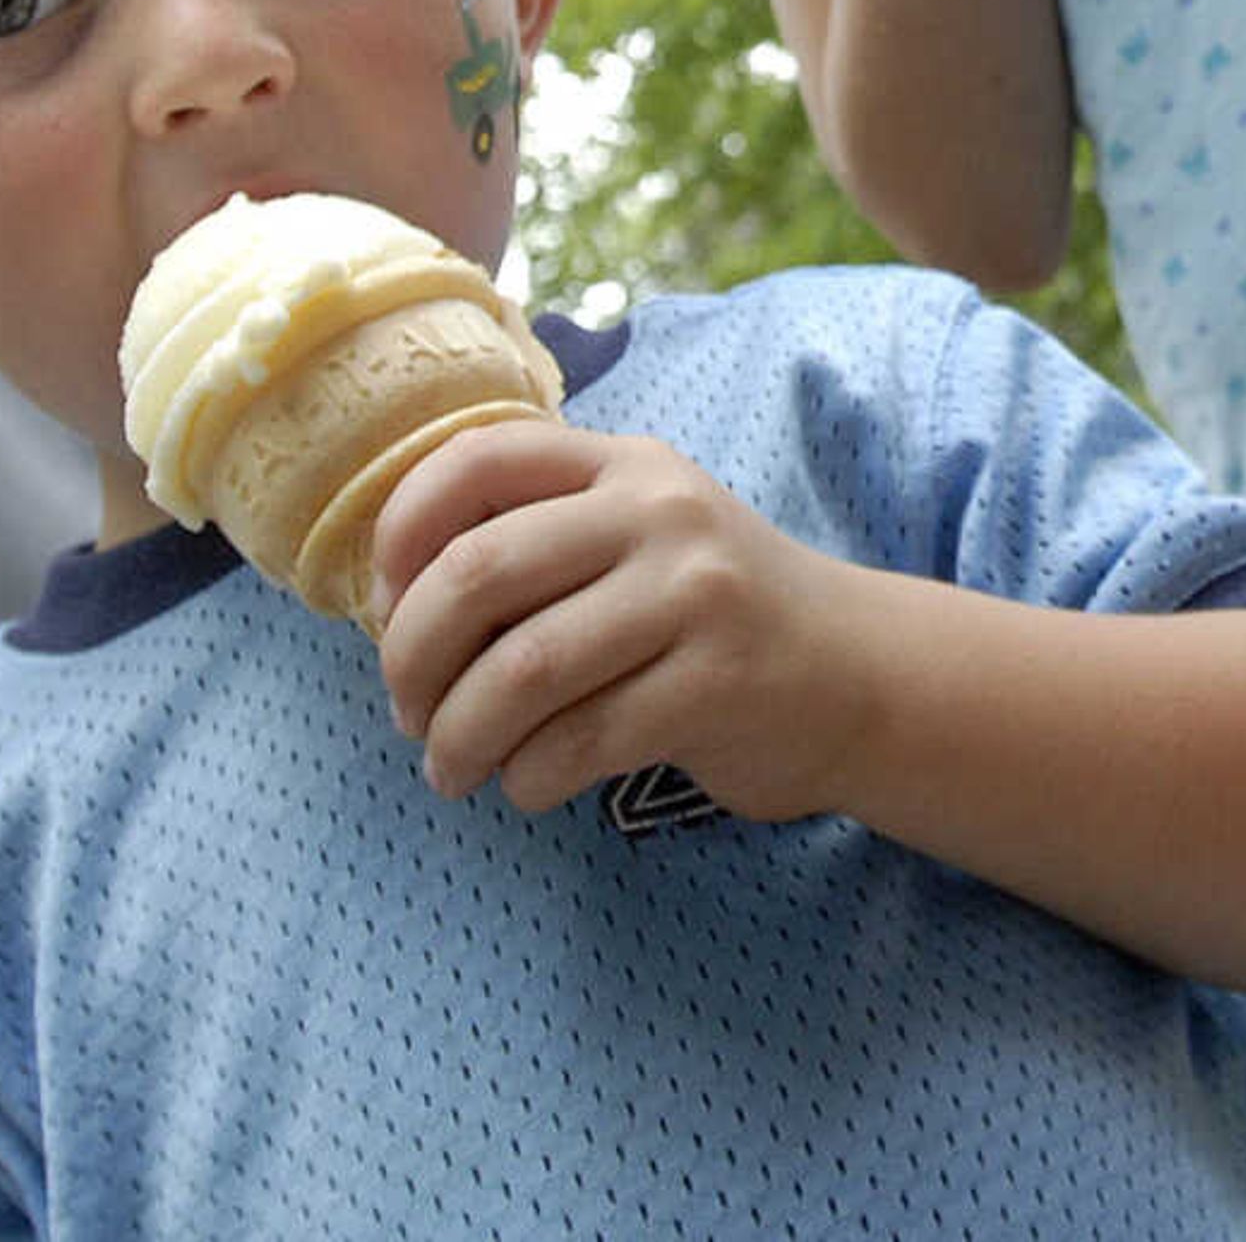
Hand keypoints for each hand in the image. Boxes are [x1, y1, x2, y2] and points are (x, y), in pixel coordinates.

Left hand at [370, 421, 860, 818]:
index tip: (384, 608)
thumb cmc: (714, 617)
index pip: (477, 459)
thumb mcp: (643, 539)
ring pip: (520, 671)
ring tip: (451, 770)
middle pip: (478, 572)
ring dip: (458, 738)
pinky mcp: (717, 682)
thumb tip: (391, 608)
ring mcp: (695, 594)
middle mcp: (660, 512)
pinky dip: (527, 779)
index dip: (401, 533)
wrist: (860, 672)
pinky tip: (530, 785)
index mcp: (626, 464)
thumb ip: (541, 540)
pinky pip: (578, 740)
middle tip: (406, 712)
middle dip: (411, 659)